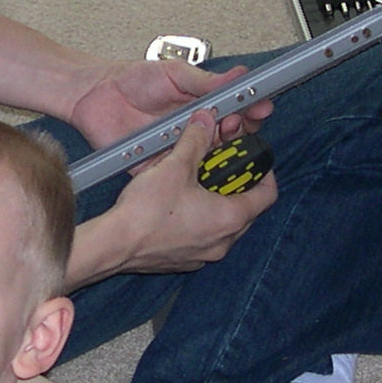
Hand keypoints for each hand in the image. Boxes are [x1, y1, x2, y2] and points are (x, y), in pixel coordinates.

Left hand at [67, 58, 272, 151]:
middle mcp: (193, 130)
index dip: (250, 111)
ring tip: (222, 137)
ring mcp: (178, 149)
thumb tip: (238, 76)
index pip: (236, 112)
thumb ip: (207, 81)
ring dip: (218, 152)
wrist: (95, 94)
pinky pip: (178, 173)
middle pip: (229, 139)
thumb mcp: (175, 74)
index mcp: (201, 106)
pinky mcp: (159, 166)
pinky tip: (196, 162)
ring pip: (208, 159)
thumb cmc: (132, 80)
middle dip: (240, 132)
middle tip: (240, 122)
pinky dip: (188, 170)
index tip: (260, 107)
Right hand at [101, 111, 277, 273]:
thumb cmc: (146, 212)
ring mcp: (204, 255)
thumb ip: (196, 141)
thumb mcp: (176, 166)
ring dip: (215, 202)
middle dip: (234, 184)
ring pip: (222, 224)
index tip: (251, 159)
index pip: (268, 194)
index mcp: (230, 218)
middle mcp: (223, 241)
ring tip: (193, 182)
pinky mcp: (184, 260)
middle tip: (218, 165)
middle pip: (245, 209)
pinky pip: (201, 237)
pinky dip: (197, 220)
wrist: (114, 245)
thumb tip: (205, 122)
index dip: (264, 172)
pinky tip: (176, 204)